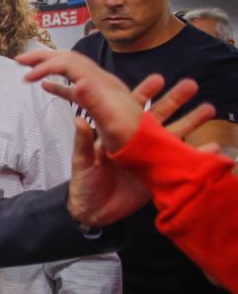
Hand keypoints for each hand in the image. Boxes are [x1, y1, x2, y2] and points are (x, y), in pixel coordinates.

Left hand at [17, 50, 214, 225]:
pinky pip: (181, 163)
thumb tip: (79, 118)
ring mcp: (150, 158)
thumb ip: (84, 143)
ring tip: (209, 109)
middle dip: (174, 100)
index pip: (131, 109)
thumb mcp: (82, 163)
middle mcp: (136, 143)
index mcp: (116, 136)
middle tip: (191, 85)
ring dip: (191, 122)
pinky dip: (197, 156)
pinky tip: (214, 149)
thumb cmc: (84, 185)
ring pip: (173, 135)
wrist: (95, 214)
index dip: (144, 94)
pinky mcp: (160, 175)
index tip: (158, 79)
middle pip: (158, 117)